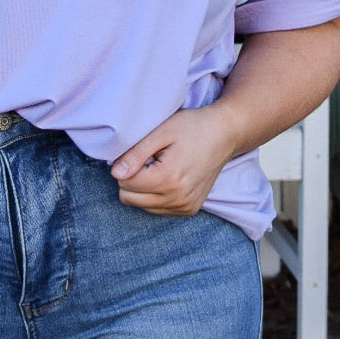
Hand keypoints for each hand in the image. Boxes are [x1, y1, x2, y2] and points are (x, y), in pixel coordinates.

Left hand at [110, 106, 234, 215]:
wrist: (224, 134)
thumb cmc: (192, 127)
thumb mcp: (162, 132)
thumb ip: (136, 154)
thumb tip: (115, 173)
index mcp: (169, 178)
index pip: (125, 183)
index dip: (125, 165)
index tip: (139, 151)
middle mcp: (178, 198)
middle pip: (130, 198)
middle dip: (131, 179)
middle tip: (147, 159)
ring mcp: (185, 207)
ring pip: (142, 207)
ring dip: (142, 189)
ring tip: (158, 167)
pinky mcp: (190, 210)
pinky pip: (158, 211)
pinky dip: (155, 196)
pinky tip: (166, 178)